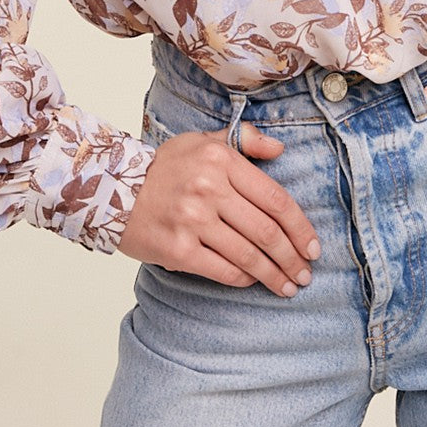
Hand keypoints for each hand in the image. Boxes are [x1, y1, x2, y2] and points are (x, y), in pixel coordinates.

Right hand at [118, 120, 320, 297]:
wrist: (112, 188)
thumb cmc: (165, 166)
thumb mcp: (204, 140)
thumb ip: (245, 140)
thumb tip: (281, 148)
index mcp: (222, 161)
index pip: (276, 199)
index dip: (301, 227)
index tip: (313, 246)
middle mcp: (209, 189)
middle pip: (267, 232)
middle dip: (293, 258)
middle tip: (305, 274)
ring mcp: (193, 221)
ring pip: (248, 256)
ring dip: (274, 275)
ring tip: (288, 286)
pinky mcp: (178, 250)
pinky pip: (222, 271)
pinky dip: (244, 279)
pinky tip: (254, 282)